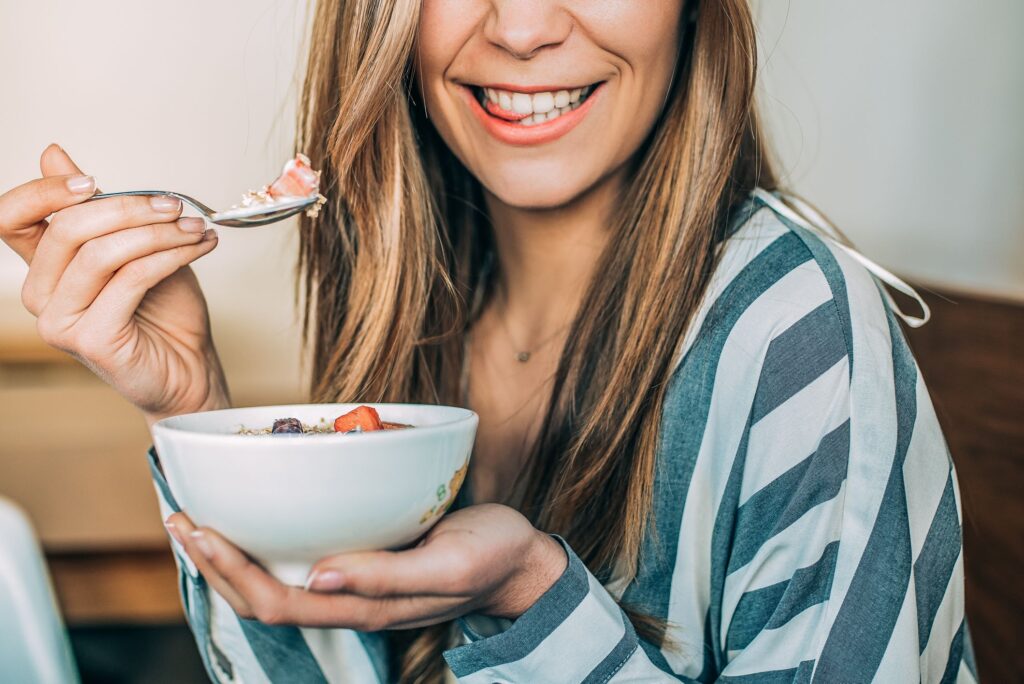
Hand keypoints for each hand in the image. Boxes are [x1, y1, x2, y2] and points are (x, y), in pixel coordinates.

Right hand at [0, 144, 229, 423]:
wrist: (191, 367)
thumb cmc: (165, 309)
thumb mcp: (135, 246)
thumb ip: (99, 208)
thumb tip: (54, 153)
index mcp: (45, 266)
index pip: (11, 217)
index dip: (44, 191)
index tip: (94, 181)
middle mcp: (42, 294)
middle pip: (67, 228)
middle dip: (128, 208)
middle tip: (175, 205)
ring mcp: (60, 321)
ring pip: (101, 253)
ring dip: (158, 232)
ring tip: (196, 227)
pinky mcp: (90, 340)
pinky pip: (130, 279)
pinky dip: (169, 256)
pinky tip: (197, 249)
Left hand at [165, 504, 568, 629]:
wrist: (520, 561)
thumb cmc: (490, 557)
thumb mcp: (448, 565)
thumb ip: (387, 576)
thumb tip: (319, 575)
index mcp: (365, 606)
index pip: (276, 601)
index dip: (230, 571)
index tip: (199, 528)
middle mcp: (349, 600)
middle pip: (261, 597)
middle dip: (214, 564)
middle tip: (181, 516)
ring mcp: (353, 586)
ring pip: (274, 583)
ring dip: (231, 558)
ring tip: (199, 520)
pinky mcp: (362, 564)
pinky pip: (298, 562)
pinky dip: (264, 544)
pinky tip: (255, 519)